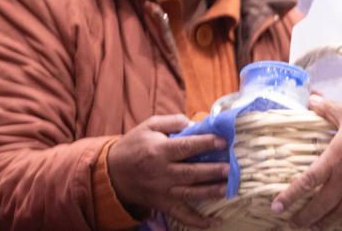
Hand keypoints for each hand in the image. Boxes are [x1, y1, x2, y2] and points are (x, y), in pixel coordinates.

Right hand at [108, 114, 228, 228]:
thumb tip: (196, 123)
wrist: (111, 173)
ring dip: (210, 192)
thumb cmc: (134, 145)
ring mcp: (162, 191)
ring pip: (189, 194)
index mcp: (159, 150)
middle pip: (190, 173)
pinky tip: (213, 222)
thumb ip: (174, 122)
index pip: (186, 147)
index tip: (223, 141)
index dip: (205, 143)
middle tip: (230, 168)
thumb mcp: (150, 125)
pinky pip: (180, 215)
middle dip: (212, 171)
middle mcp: (161, 173)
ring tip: (228, 188)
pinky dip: (196, 221)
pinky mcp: (162, 204)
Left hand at [271, 96, 341, 228]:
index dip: (289, 197)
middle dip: (303, 219)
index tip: (276, 207)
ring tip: (314, 228)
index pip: (305, 182)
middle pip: (318, 207)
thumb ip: (329, 109)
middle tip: (293, 224)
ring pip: (336, 217)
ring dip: (322, 224)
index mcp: (333, 161)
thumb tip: (312, 99)